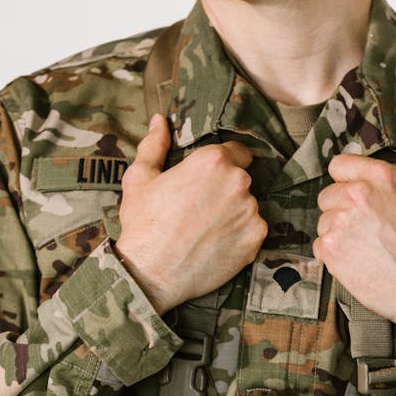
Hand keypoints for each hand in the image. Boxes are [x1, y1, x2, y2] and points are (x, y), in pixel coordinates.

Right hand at [115, 114, 267, 314]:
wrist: (152, 274)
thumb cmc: (143, 225)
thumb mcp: (140, 179)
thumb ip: (155, 146)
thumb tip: (159, 121)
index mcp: (213, 161)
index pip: (238, 151)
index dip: (225, 164)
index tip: (211, 179)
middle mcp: (238, 183)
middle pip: (243, 180)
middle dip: (227, 190)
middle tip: (202, 209)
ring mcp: (250, 213)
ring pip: (249, 207)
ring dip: (235, 214)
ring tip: (207, 229)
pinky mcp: (255, 241)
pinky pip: (253, 232)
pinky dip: (240, 237)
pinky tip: (216, 244)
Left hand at [313, 153, 395, 356]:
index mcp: (382, 177)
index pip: (339, 164)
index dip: (345, 179)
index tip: (351, 191)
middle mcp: (357, 195)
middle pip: (328, 195)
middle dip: (340, 209)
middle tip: (362, 227)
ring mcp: (341, 223)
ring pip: (323, 222)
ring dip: (337, 233)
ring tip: (362, 248)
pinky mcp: (331, 251)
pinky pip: (319, 247)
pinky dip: (332, 255)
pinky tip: (355, 261)